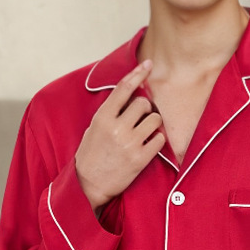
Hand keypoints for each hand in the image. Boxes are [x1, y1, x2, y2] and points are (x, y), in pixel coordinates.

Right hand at [74, 59, 164, 207]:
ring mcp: (129, 144)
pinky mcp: (140, 159)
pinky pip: (160, 139)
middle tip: (140, 118)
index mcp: (102, 118)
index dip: (137, 74)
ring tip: (144, 132)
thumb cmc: (91, 155)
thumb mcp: (93, 128)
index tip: (148, 65)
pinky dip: (157, 140)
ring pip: (155, 119)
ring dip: (153, 123)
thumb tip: (131, 93)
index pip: (123, 88)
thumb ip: (111, 112)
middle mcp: (116, 128)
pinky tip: (149, 144)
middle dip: (145, 108)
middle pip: (144, 103)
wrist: (88, 185)